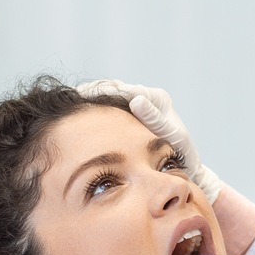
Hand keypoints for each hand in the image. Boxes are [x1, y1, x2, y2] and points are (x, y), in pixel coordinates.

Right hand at [77, 79, 223, 201]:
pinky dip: (95, 114)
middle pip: (113, 90)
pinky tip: (80, 120)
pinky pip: (110, 112)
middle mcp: (148, 98)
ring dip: (90, 103)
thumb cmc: (181, 153)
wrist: (186, 165)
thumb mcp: (171, 134)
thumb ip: (155, 118)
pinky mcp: (133, 118)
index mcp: (157, 98)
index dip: (101, 90)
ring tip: (68, 107)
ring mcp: (139, 108)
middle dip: (91, 93)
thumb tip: (136, 100)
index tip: (81, 93)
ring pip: (108, 100)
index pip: (124, 89)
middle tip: (68, 97)